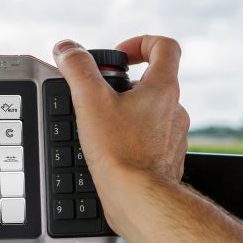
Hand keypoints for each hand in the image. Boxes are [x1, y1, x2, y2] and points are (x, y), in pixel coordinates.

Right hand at [52, 35, 189, 204]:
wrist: (139, 199)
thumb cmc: (120, 153)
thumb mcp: (90, 101)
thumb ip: (78, 69)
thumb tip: (67, 49)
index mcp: (163, 88)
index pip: (165, 46)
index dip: (141, 43)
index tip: (121, 56)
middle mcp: (175, 110)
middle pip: (155, 81)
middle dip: (126, 84)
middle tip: (102, 96)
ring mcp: (174, 136)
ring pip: (153, 113)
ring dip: (130, 113)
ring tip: (103, 126)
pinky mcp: (167, 159)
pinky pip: (152, 140)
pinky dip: (133, 139)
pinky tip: (113, 150)